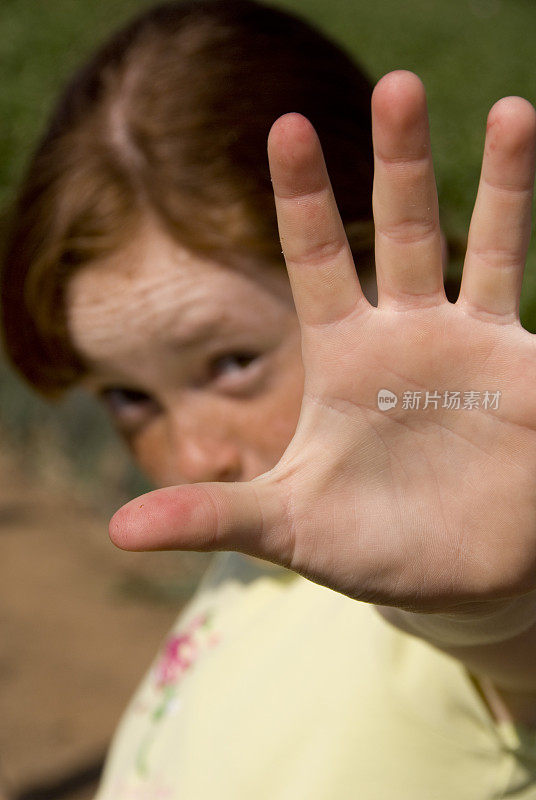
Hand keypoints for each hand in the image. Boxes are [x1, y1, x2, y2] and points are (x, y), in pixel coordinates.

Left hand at [110, 71, 535, 615]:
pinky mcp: (526, 372)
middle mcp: (407, 336)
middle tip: (397, 85)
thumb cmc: (367, 546)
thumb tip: (119, 530)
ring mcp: (472, 347)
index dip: (300, 197)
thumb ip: (216, 514)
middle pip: (402, 230)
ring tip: (510, 110)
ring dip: (505, 181)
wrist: (451, 576)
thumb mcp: (289, 527)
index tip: (285, 127)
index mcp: (344, 357)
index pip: (316, 259)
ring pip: (485, 247)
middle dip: (400, 161)